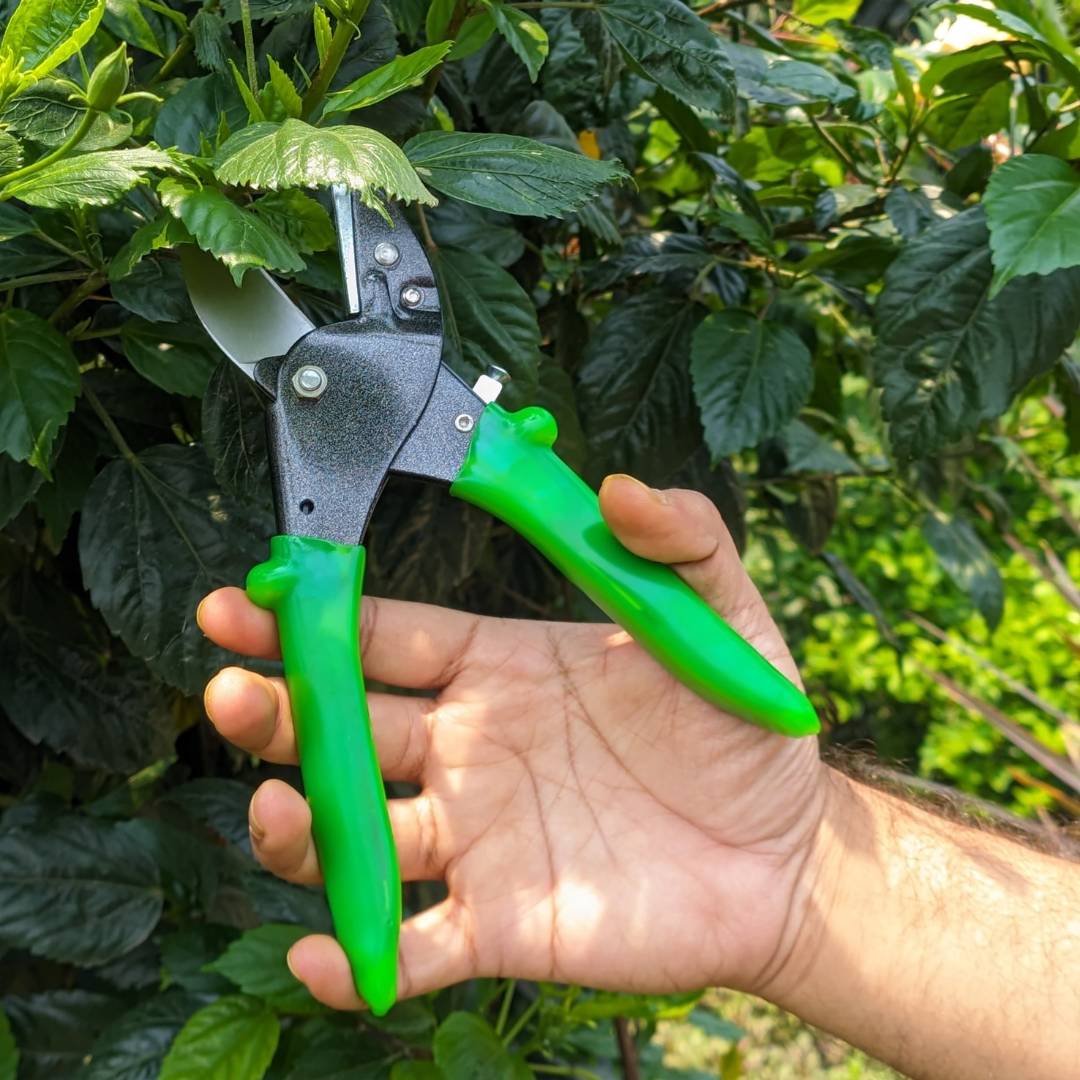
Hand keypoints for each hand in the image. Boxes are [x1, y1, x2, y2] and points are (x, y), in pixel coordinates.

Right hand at [198, 475, 826, 1010]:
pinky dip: (359, 956)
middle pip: (345, 728)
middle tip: (227, 692)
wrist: (788, 857)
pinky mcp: (502, 925)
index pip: (387, 635)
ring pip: (358, 835)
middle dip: (276, 710)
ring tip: (274, 806)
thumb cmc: (746, 732)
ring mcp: (479, 840)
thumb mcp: (724, 620)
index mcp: (502, 667)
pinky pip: (412, 945)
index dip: (316, 616)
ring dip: (299, 827)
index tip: (247, 600)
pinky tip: (322, 957)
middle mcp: (469, 749)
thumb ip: (683, 542)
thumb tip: (617, 485)